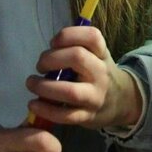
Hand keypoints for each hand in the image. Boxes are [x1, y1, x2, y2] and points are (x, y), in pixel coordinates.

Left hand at [26, 25, 142, 130]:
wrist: (120, 100)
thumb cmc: (98, 73)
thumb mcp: (96, 55)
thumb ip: (77, 48)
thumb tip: (48, 52)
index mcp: (102, 53)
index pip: (91, 36)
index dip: (68, 35)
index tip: (53, 42)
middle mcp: (101, 72)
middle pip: (77, 57)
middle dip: (51, 59)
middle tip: (39, 66)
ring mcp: (95, 96)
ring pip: (70, 91)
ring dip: (44, 87)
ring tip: (31, 83)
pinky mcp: (88, 116)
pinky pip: (65, 115)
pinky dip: (46, 110)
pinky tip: (34, 104)